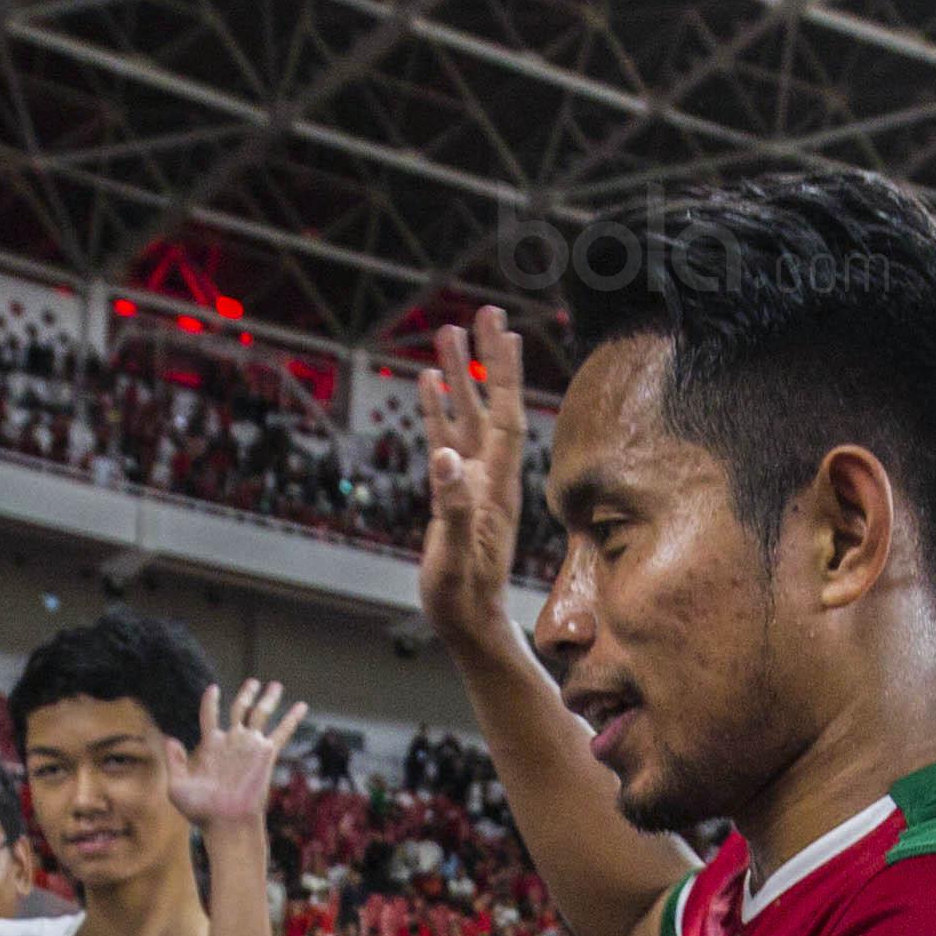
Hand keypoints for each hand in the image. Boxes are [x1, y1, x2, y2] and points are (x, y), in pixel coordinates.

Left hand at [164, 680, 308, 828]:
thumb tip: (169, 737)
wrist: (226, 823)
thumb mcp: (177, 786)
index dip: (211, 702)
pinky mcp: (266, 754)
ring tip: (274, 685)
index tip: (213, 689)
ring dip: (267, 699)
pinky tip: (301, 705)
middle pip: (240, 710)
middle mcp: (232, 743)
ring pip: (260, 714)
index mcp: (210, 747)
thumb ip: (174, 761)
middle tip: (253, 682)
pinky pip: (282, 731)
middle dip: (246, 695)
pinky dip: (292, 718)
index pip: (210, 716)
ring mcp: (250, 747)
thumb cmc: (201, 810)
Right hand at [415, 305, 528, 648]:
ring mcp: (471, 481)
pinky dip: (438, 408)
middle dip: (487, 359)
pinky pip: (445, 439)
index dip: (504, 372)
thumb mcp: (454, 556)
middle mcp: (489, 474)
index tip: (500, 330)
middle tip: (481, 313)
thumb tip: (444, 457)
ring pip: (466, 415)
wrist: (469, 621)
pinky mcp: (452, 491)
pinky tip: (428, 383)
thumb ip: (451, 508)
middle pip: (492, 404)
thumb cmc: (462, 596)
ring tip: (447, 334)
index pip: (507, 415)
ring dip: (460, 376)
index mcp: (496, 484)